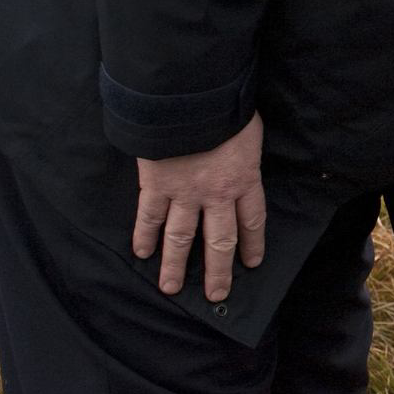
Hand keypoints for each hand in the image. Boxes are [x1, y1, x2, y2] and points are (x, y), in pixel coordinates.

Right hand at [133, 113, 265, 300]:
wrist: (191, 98)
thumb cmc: (225, 107)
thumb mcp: (248, 130)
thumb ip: (244, 152)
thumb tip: (243, 155)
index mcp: (245, 179)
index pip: (252, 221)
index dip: (252, 244)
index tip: (251, 263)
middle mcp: (217, 194)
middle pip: (219, 241)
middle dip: (218, 271)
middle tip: (216, 294)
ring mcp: (185, 193)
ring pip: (181, 238)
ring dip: (175, 265)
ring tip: (171, 288)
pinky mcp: (157, 185)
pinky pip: (149, 216)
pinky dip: (144, 236)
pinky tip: (142, 253)